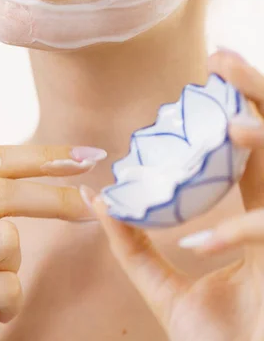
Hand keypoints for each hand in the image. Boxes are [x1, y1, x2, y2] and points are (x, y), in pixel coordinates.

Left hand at [83, 49, 263, 340]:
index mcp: (256, 213)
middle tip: (222, 59)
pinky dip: (234, 238)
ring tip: (231, 121)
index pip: (250, 147)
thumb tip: (99, 202)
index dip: (235, 105)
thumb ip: (136, 248)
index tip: (208, 71)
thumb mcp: (167, 290)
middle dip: (256, 95)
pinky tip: (194, 244)